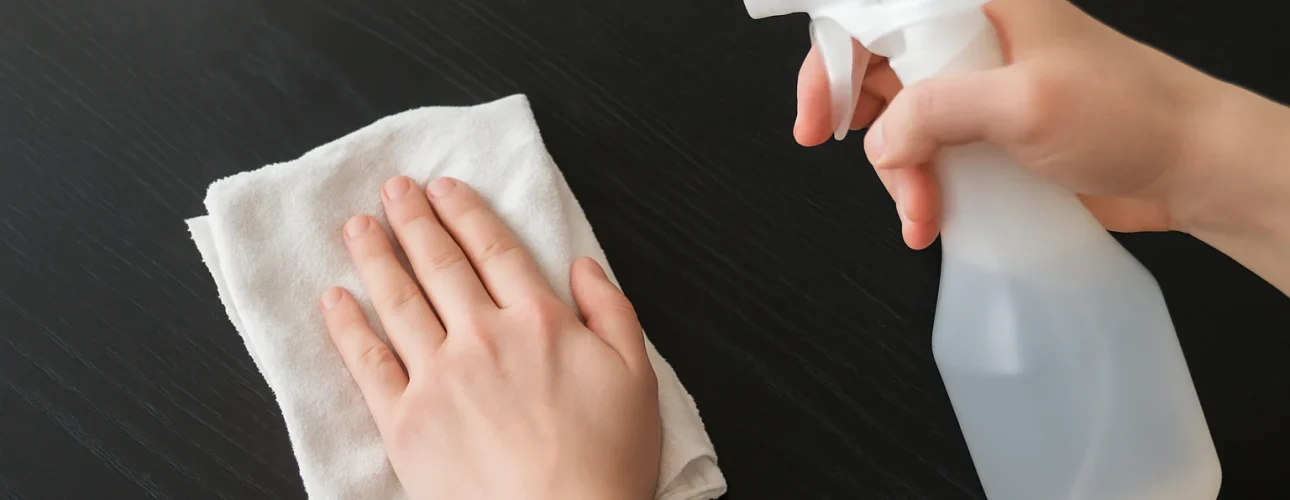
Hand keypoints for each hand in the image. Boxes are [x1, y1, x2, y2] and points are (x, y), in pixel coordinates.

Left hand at [319, 176, 660, 499]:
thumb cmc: (606, 463)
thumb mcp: (637, 376)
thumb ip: (611, 311)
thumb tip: (583, 267)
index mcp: (538, 321)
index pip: (494, 250)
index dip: (466, 213)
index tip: (444, 188)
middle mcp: (481, 337)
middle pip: (440, 264)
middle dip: (414, 220)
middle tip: (393, 190)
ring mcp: (437, 378)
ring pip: (398, 301)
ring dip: (375, 257)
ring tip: (358, 227)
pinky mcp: (404, 422)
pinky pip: (367, 363)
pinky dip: (347, 327)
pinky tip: (334, 299)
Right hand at [795, 0, 1225, 249]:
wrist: (1189, 167)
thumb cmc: (1131, 115)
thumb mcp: (1024, 105)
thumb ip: (936, 110)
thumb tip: (880, 139)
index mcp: (979, 3)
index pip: (876, 13)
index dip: (833, 58)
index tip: (819, 117)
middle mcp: (972, 36)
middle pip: (875, 67)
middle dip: (864, 125)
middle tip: (862, 163)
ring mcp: (978, 85)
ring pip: (896, 119)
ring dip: (896, 171)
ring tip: (922, 210)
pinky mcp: (985, 130)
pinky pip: (925, 152)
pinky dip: (917, 187)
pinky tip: (930, 218)